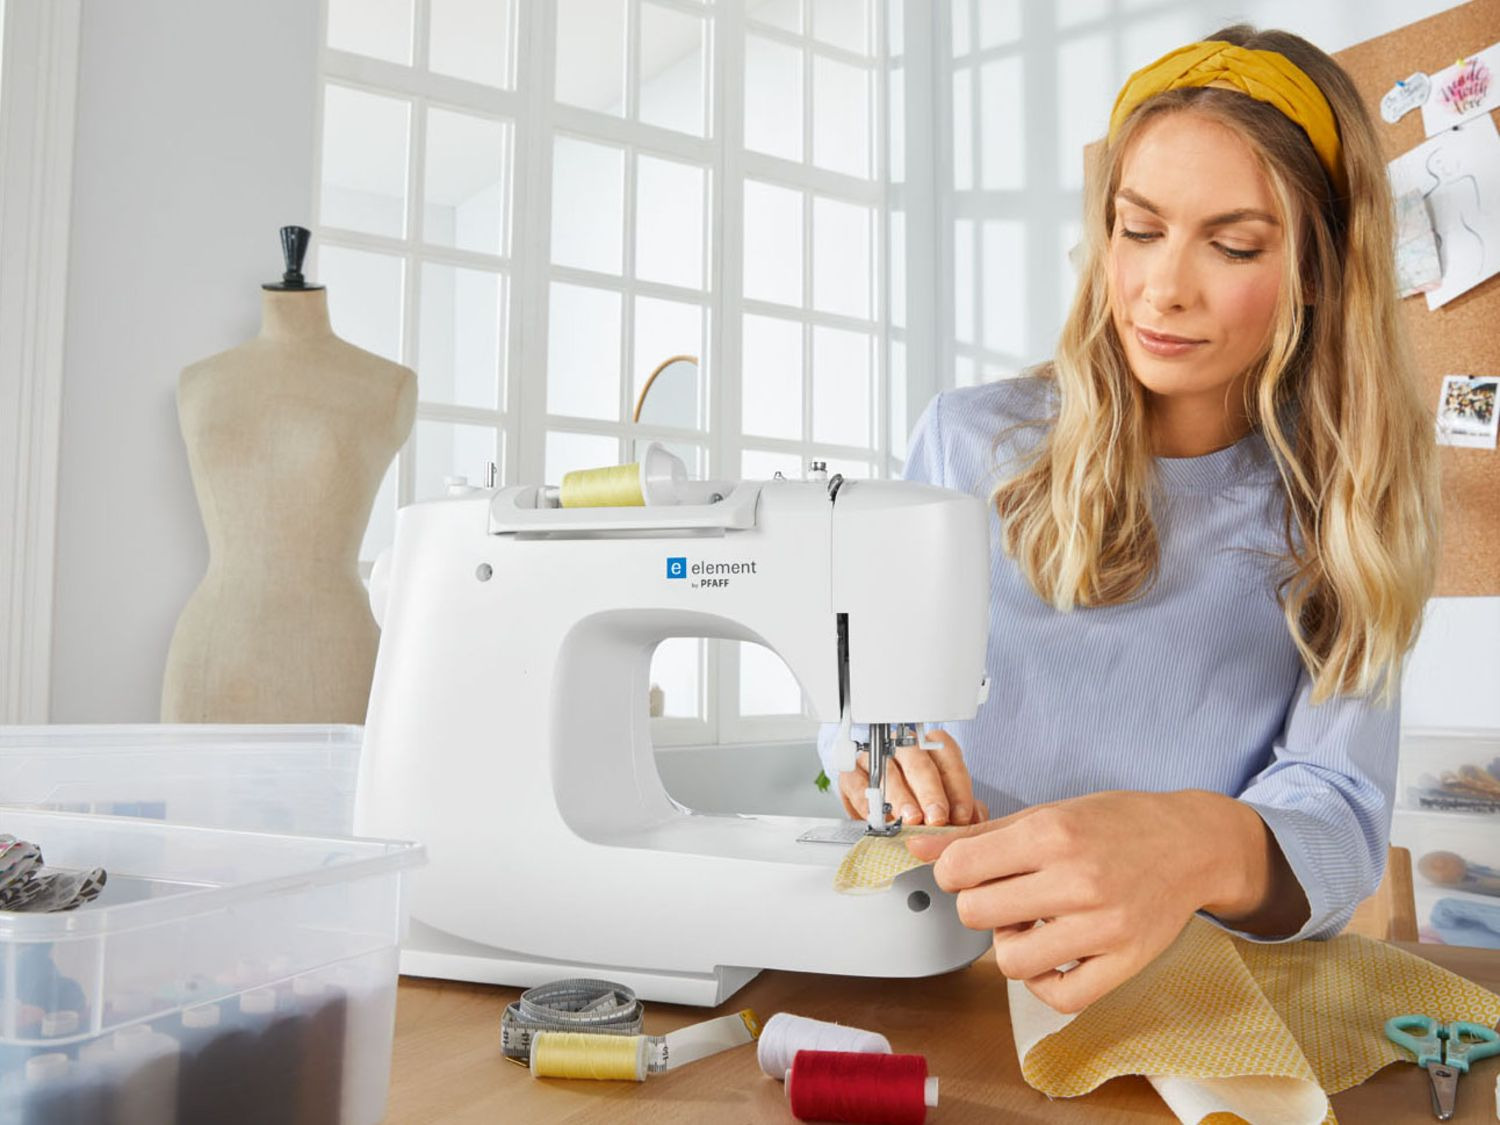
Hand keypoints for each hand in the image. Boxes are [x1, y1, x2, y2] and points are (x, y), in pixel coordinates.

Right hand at [837, 730, 988, 826]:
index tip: (962, 814)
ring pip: (889, 772)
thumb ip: (962, 808)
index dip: (957, 786)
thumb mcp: (943, 803)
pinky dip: (868, 801)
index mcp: (930, 748)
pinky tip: (879, 817)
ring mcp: (874, 758)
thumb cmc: (914, 800)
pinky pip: (857, 783)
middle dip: (930, 793)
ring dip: (902, 799)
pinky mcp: (850, 774)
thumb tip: (977, 817)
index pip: (947, 755)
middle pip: (919, 762)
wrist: (877, 806)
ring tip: (911, 820)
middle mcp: (902, 748)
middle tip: (937, 817)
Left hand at [905, 790, 1277, 1012]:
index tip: (970, 871)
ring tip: (1030, 926)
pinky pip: (1060, 996)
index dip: (952, 872)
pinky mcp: (1126, 961)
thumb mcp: (1046, 813)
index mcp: (1051, 833)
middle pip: (975, 913)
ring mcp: (1103, 925)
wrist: (1193, 842)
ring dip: (1009, 946)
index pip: (958, 868)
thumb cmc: (1116, 823)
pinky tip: (1052, 957)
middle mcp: (1076, 879)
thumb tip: (915, 845)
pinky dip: (1044, 984)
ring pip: (1010, 961)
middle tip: (1003, 896)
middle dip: (978, 905)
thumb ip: (979, 835)